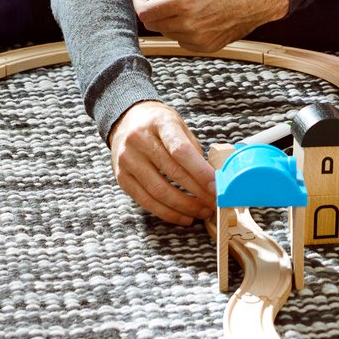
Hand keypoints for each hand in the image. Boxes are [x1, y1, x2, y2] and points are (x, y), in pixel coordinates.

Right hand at [107, 99, 215, 224]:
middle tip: (215, 202)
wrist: (126, 121)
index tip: (216, 186)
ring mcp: (128, 161)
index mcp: (159, 123)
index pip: (181, 150)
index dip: (200, 171)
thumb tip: (212, 179)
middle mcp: (139, 141)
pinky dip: (168, 213)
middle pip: (172, 173)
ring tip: (202, 212)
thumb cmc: (159, 125)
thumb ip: (193, 149)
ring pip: (159, 192)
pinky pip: (146, 202)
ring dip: (184, 206)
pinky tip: (184, 216)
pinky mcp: (122, 178)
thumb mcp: (178, 125)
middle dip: (198, 192)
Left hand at [132, 0, 288, 53]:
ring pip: (167, 34)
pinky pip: (183, 42)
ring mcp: (199, 38)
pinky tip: (193, 17)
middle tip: (154, 0)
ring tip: (179, 6)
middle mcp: (190, 24)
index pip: (147, 12)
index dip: (138, 3)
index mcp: (186, 1)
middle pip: (153, 25)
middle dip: (150, 11)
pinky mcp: (208, 46)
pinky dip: (181, 31)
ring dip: (166, 21)